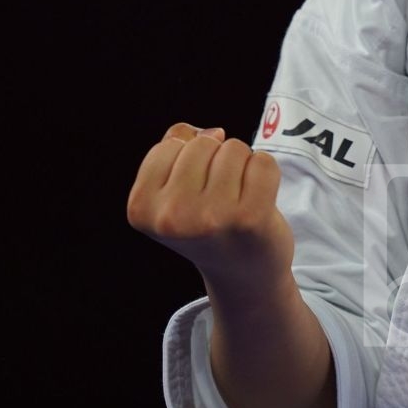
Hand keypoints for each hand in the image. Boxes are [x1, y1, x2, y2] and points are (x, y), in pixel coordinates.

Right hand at [126, 123, 293, 296]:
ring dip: (240, 166)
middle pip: (203, 143)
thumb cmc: (207, 223)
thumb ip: (175, 148)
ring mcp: (210, 219)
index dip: (188, 157)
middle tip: (219, 195)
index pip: (171, 144)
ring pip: (233, 148)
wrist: (243, 274)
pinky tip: (258, 199)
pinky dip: (265, 173)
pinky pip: (263, 161)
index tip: (193, 190)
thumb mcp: (172, 191)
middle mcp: (171, 217)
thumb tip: (212, 132)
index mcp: (142, 208)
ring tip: (236, 198)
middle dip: (215, 159)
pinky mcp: (250, 218)